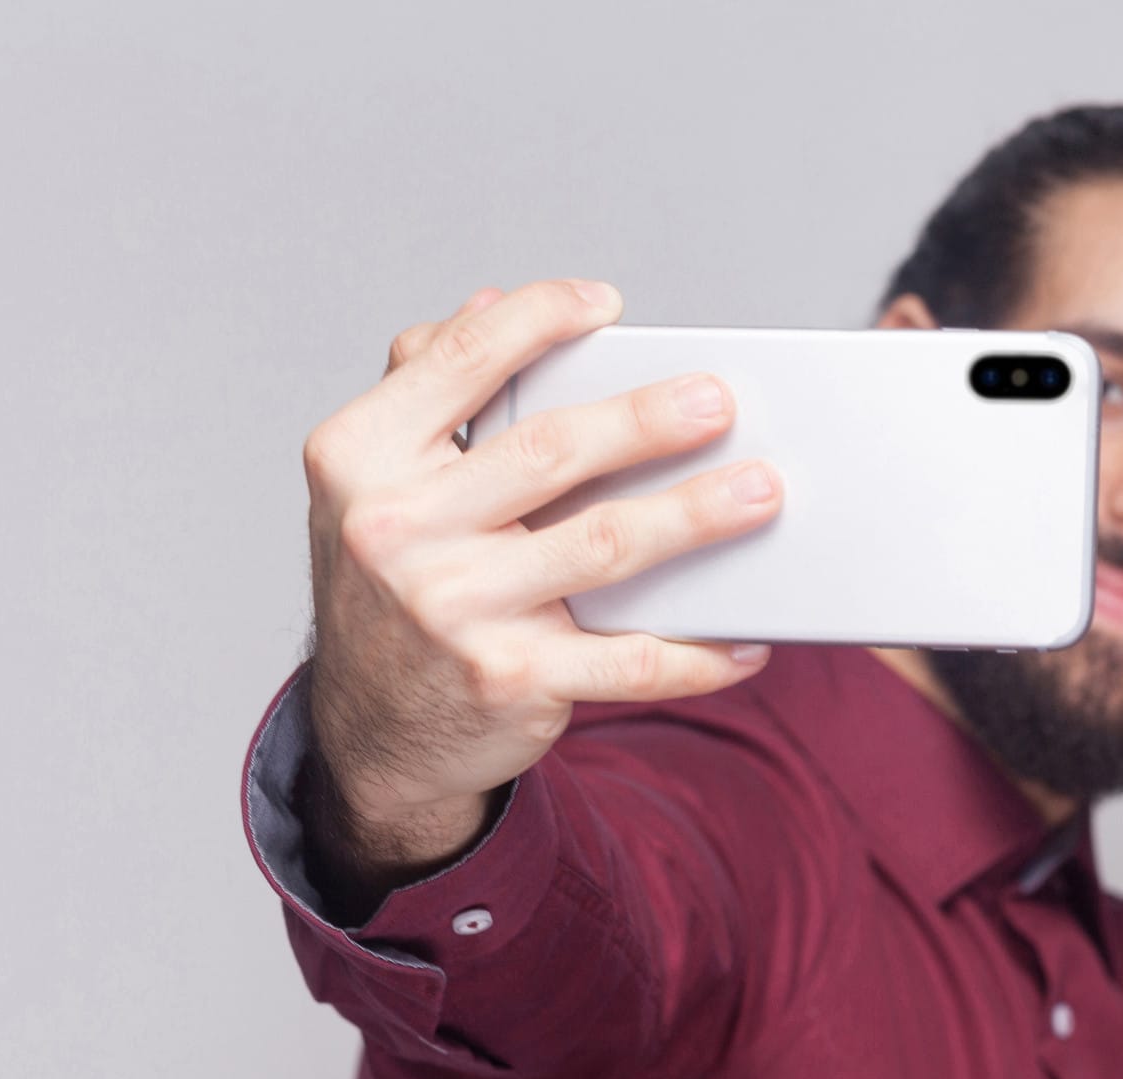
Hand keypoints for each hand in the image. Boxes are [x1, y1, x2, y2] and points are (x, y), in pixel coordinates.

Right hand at [300, 279, 782, 879]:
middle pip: (551, 452)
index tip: (608, 305)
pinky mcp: (509, 680)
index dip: (541, 320)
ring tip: (760, 492)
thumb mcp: (369, 479)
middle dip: (648, 420)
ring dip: (697, 515)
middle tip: (718, 400)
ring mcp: (454, 609)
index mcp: (361, 457)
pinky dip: (699, 653)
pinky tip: (748, 638)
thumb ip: (423, 387)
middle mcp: (397, 530)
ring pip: (604, 544)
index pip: (463, 363)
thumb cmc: (388, 582)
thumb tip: (493, 302)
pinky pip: (629, 661)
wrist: (371, 731)